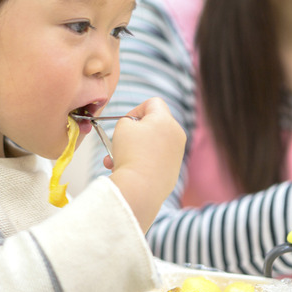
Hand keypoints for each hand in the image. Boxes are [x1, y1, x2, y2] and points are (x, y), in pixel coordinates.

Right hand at [106, 97, 185, 229]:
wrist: (141, 188)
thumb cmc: (131, 154)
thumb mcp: (122, 127)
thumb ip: (128, 121)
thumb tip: (134, 129)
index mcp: (166, 120)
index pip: (153, 103)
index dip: (136, 109)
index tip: (125, 123)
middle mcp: (176, 135)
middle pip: (153, 125)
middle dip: (133, 133)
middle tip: (119, 142)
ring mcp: (177, 154)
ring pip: (151, 145)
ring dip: (133, 150)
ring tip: (114, 161)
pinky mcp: (173, 171)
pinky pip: (155, 160)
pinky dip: (141, 162)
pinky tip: (126, 170)